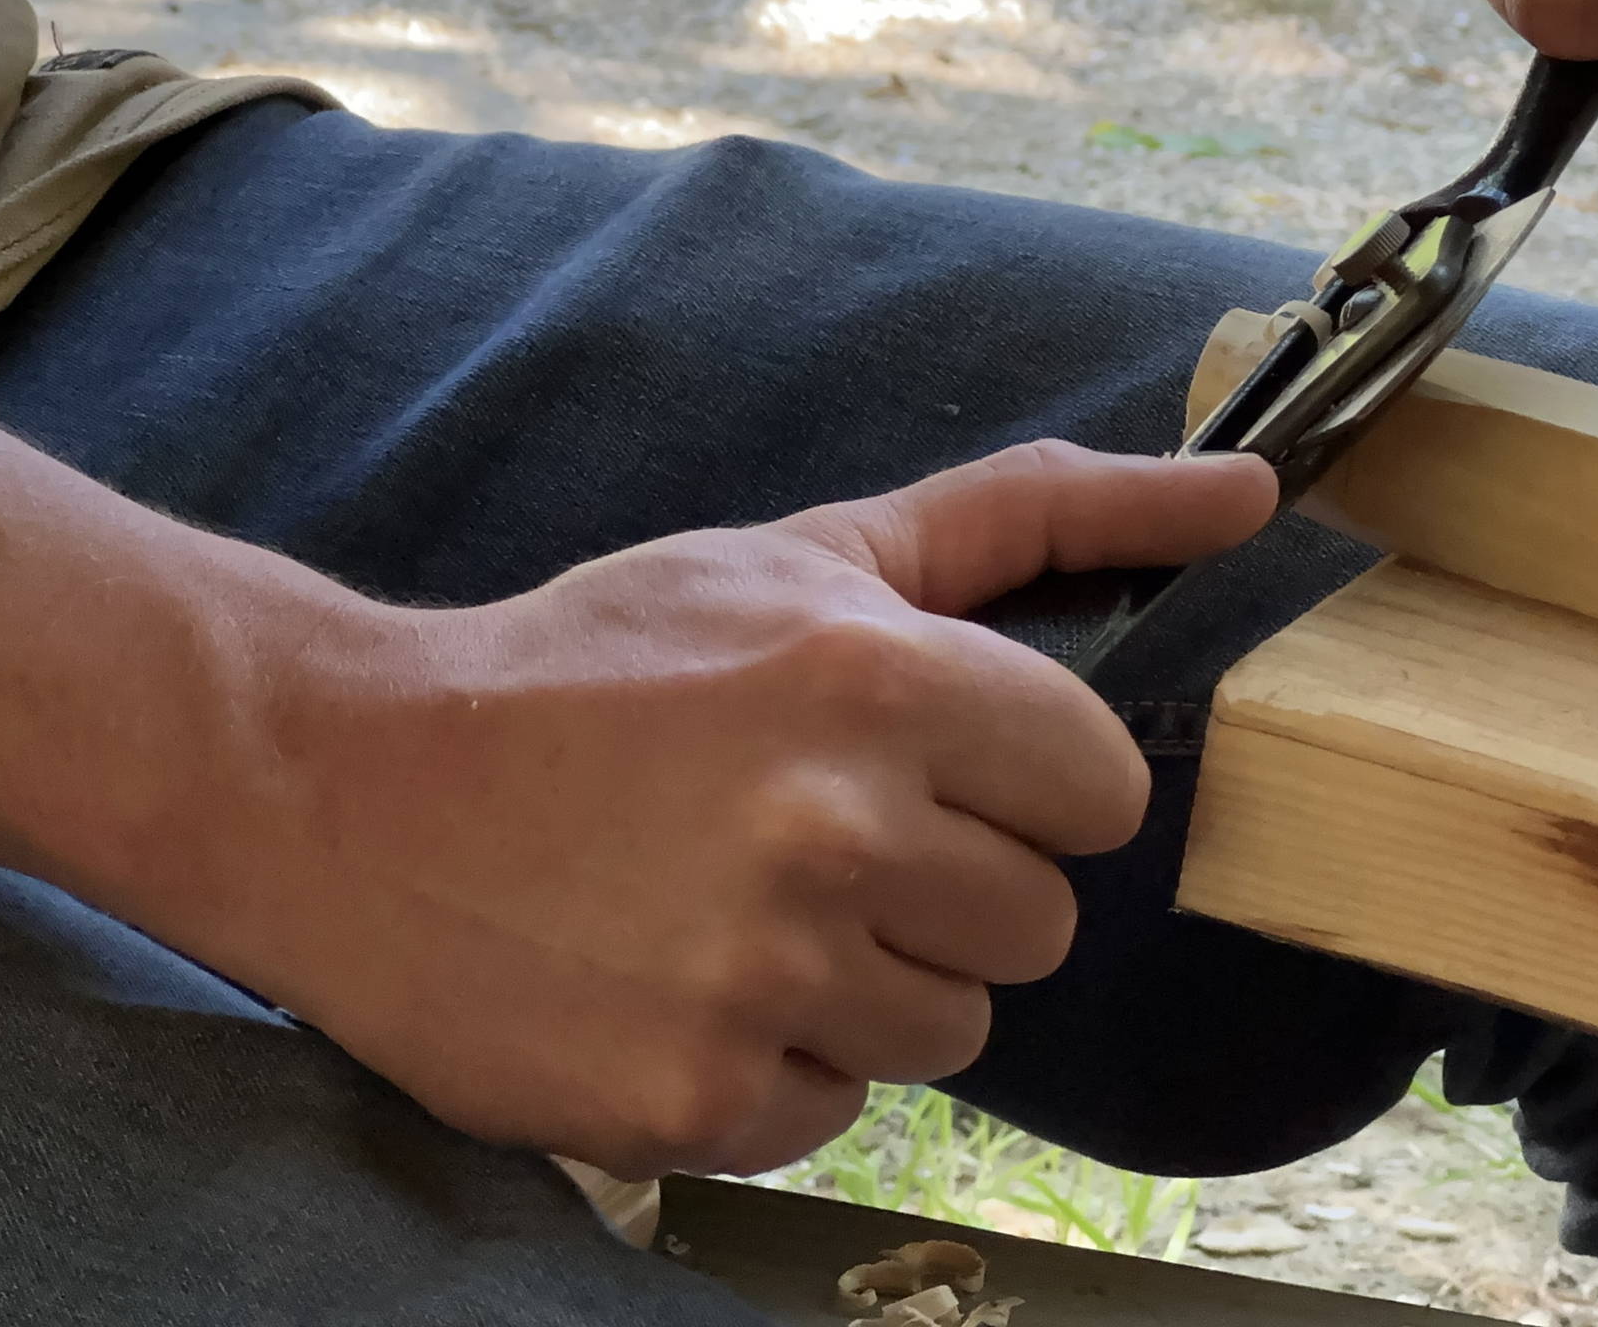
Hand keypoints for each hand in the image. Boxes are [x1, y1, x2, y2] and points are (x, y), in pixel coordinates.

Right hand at [144, 442, 1273, 1178]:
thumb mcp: (815, 556)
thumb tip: (1248, 490)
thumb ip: (1042, 515)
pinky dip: (772, 1064)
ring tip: (739, 909)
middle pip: (1041, 923)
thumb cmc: (605, 664)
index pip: (1103, 791)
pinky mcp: (695, 1098)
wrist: (349, 788)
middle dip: (952, 886)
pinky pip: (838, 1107)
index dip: (1028, 785)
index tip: (935, 769)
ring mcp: (765, 979)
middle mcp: (835, 834)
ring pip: (954, 1026)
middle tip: (815, 839)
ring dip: (868, 983)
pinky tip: (679, 981)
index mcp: (882, 684)